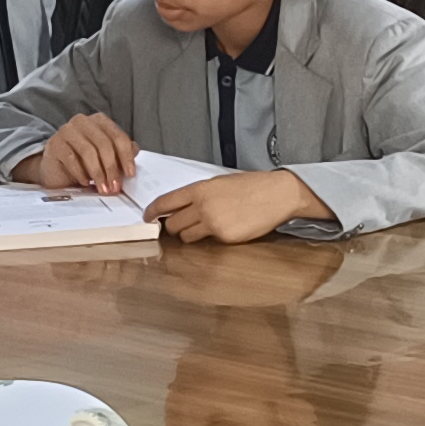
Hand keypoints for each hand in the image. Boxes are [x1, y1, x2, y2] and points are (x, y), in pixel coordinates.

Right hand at [22, 113, 139, 192]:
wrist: (56, 171)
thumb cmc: (83, 163)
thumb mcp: (106, 158)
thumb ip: (120, 153)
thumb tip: (134, 152)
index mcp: (99, 121)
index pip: (117, 136)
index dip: (126, 156)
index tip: (130, 174)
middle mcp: (82, 122)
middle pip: (104, 144)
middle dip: (112, 168)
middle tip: (115, 186)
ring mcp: (66, 131)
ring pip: (88, 151)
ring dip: (98, 173)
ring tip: (103, 188)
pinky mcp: (54, 144)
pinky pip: (71, 159)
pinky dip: (81, 173)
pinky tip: (85, 183)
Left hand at [146, 169, 328, 243]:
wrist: (277, 194)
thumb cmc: (252, 186)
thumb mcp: (220, 183)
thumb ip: (199, 194)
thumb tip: (182, 206)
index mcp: (200, 189)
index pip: (165, 202)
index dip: (152, 211)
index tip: (147, 217)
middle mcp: (202, 206)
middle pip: (171, 224)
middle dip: (172, 227)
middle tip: (179, 226)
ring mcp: (213, 223)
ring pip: (186, 237)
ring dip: (190, 235)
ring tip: (206, 227)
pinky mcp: (224, 237)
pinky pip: (208, 243)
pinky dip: (212, 239)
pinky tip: (225, 229)